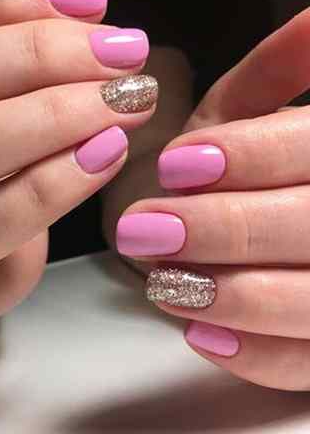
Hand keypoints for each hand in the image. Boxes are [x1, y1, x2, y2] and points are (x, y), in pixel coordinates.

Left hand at [116, 7, 309, 390]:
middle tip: (145, 230)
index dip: (248, 157)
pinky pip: (304, 364)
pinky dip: (254, 354)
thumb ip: (276, 74)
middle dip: (224, 228)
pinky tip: (200, 333)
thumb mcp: (253, 112)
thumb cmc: (246, 164)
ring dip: (233, 294)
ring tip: (165, 281)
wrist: (255, 221)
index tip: (176, 165)